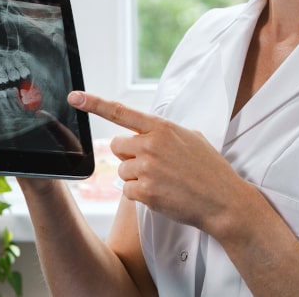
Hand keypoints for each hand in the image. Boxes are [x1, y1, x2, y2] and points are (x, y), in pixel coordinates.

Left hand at [67, 91, 248, 233]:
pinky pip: (127, 191)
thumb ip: (166, 133)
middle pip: (117, 147)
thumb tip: (148, 133)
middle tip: (152, 165)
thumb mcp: (193, 138)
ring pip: (121, 171)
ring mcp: (147, 169)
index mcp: (162, 128)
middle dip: (129, 156)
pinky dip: (140, 195)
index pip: (121, 112)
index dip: (95, 104)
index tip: (75, 97)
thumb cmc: (211, 170)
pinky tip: (161, 194)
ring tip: (162, 181)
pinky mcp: (145, 192)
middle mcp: (151, 145)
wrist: (223, 200)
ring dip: (136, 178)